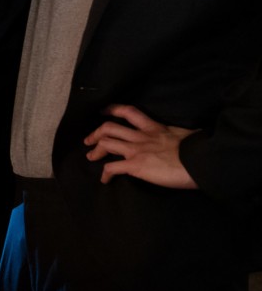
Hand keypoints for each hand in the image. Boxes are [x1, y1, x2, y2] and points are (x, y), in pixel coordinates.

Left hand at [83, 104, 198, 188]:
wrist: (201, 161)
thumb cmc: (199, 149)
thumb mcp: (188, 135)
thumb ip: (180, 135)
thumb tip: (191, 136)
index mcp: (155, 128)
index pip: (129, 112)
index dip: (113, 109)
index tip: (103, 111)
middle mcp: (141, 136)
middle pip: (110, 127)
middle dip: (96, 133)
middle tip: (88, 140)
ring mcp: (136, 150)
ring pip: (106, 143)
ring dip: (95, 150)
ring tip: (90, 157)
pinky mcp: (136, 165)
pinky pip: (112, 168)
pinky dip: (105, 174)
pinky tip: (105, 180)